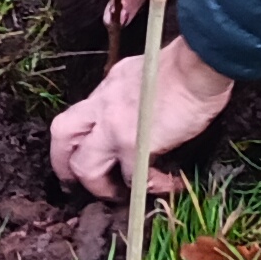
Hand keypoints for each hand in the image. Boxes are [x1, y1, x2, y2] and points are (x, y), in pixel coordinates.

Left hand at [48, 38, 236, 198]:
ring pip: (84, 166)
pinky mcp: (132, 144)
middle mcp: (103, 103)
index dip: (78, 138)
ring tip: (121, 194)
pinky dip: (146, 186)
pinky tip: (165, 184)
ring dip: (100, 186)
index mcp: (109, 86)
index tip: (87, 153)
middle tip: (78, 182)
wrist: (198, 65)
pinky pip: (130, 177)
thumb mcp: (146, 73)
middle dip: (63, 163)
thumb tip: (141, 114)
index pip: (80, 113)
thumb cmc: (187, 65)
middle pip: (62, 135)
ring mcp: (113, 125)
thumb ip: (134, 93)